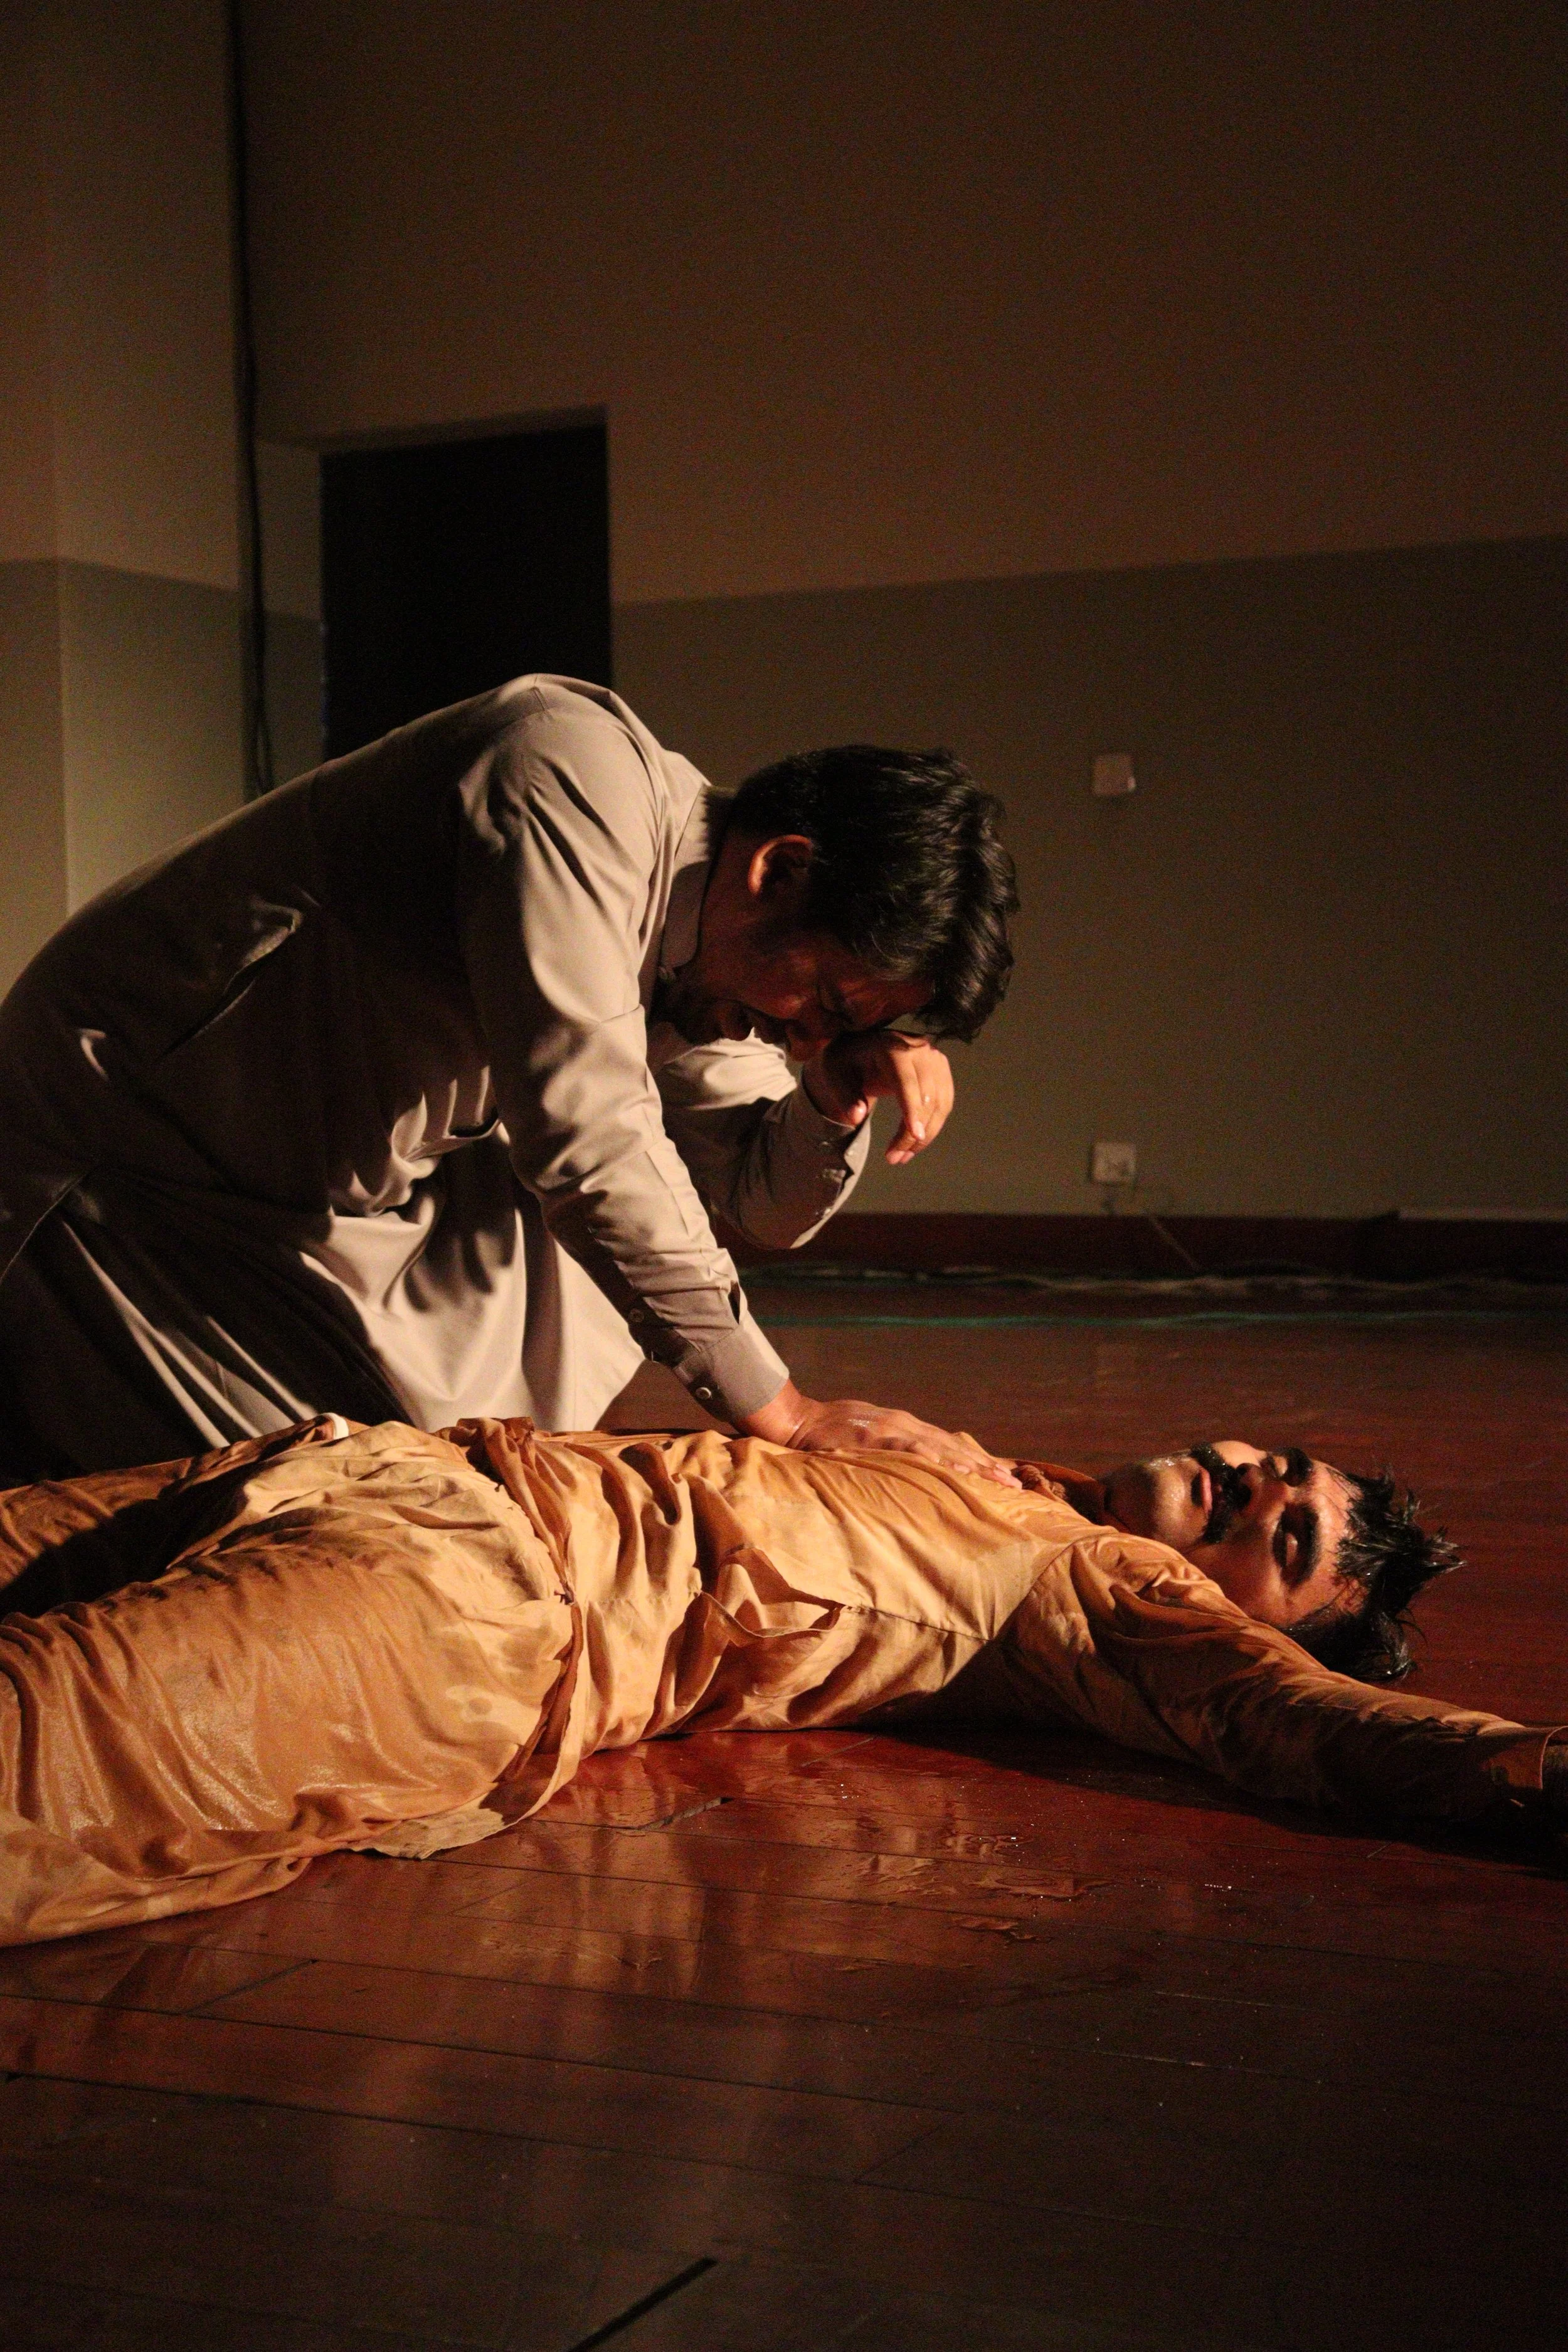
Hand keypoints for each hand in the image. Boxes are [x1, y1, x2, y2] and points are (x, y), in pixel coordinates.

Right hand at [741, 1380, 1020, 1485]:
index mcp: (903, 1428)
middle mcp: (902, 1425)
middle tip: (1015, 1483)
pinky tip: (949, 1469)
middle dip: (984, 1466)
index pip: (948, 1446)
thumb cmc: (829, 1435)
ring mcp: (888, 1429)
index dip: (977, 1461)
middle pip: (952, 1447)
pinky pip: (905, 1449)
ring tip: (995, 1481)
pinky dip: (930, 1458)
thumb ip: (890, 1453)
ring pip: (938, 1448)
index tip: (1005, 1476)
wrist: (795, 1419)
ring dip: (968, 1465)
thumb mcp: (866, 1442)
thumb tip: (914, 1471)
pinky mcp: (871, 1437)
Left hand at [802, 1031, 955, 1164]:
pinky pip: (944, 1103)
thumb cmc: (845, 1063)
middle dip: (913, 1133)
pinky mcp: (941, 1070)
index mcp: (891, 1047)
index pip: (906, 1082)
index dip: (911, 1109)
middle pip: (926, 1096)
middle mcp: (919, 1049)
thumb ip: (844, 1096)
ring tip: (903, 1156)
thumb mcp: (834, 1076)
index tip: (915, 1135)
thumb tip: (857, 1117)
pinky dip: (932, 1126)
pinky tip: (914, 1143)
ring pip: (940, 1103)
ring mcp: (934, 1058)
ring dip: (926, 1134)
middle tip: (894, 1158)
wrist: (860, 1048)